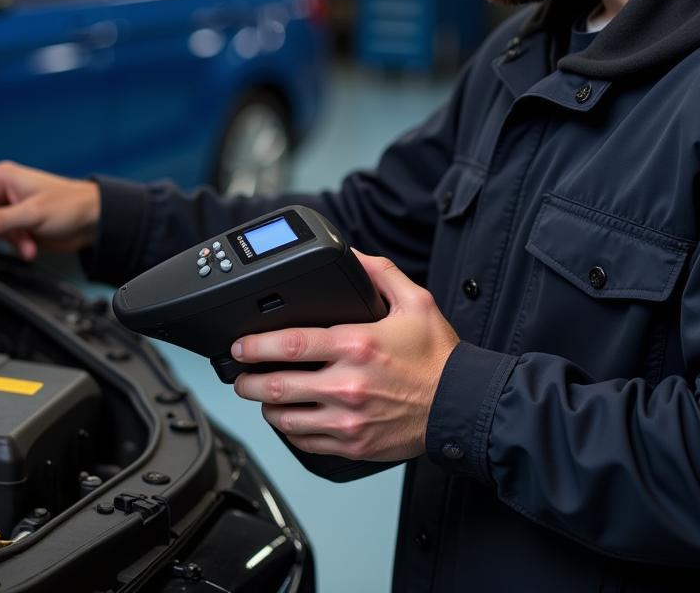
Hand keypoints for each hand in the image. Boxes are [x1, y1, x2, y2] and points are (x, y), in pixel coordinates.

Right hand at [0, 161, 100, 260]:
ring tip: (30, 244)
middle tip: (14, 237)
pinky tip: (32, 248)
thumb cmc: (71, 204)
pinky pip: (5, 238)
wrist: (96, 219)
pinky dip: (16, 245)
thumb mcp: (32, 213)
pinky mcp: (20, 224)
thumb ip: (0, 221)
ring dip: (9, 241)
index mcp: (2, 177)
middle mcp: (3, 191)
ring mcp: (11, 208)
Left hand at [231, 251, 458, 461]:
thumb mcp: (416, 301)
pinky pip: (305, 442)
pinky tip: (289, 417)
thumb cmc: (438, 356)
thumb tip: (353, 254)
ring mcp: (348, 420)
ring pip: (285, 418)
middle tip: (239, 374)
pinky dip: (289, 430)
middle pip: (277, 385)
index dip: (256, 345)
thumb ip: (380, 272)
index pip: (291, 344)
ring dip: (265, 406)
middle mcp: (348, 384)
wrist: (461, 405)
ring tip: (261, 395)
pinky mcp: (352, 445)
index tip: (240, 345)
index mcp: (357, 345)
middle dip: (247, 380)